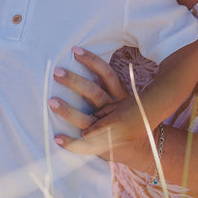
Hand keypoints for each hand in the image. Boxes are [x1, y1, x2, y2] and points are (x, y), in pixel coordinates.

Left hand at [48, 47, 151, 166]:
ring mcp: (108, 128)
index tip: (75, 50)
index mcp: (119, 95)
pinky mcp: (104, 144)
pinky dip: (70, 142)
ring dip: (68, 111)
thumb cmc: (131, 118)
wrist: (145, 147)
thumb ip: (109, 88)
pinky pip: (85, 145)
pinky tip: (57, 138)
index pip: (106, 73)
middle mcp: (114, 109)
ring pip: (87, 118)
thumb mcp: (125, 100)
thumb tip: (88, 68)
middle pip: (93, 93)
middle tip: (57, 72)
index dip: (92, 61)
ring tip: (51, 101)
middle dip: (74, 82)